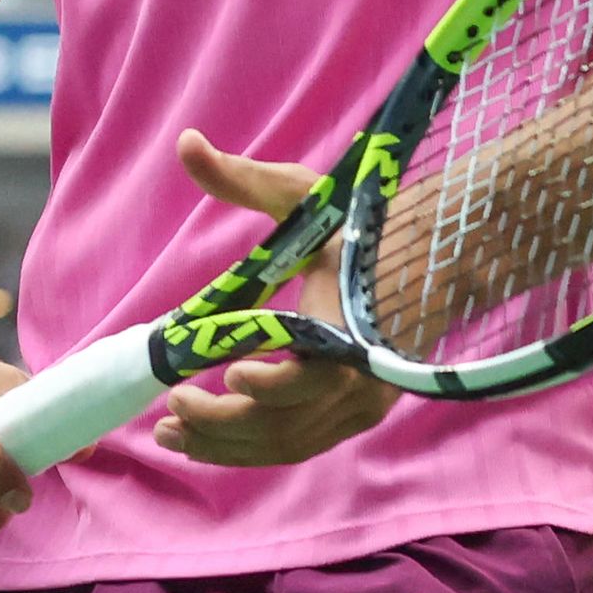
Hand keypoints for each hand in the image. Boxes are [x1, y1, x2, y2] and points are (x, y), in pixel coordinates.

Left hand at [153, 130, 402, 468]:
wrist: (424, 261)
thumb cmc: (356, 225)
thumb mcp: (302, 194)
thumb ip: (243, 178)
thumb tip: (186, 142)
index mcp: (355, 327)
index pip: (316, 375)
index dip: (274, 383)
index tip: (231, 372)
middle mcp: (363, 379)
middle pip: (291, 422)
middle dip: (225, 424)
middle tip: (172, 406)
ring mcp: (359, 405)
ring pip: (288, 443)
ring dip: (226, 446)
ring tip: (169, 432)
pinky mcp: (350, 418)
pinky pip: (296, 445)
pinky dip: (248, 450)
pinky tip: (202, 442)